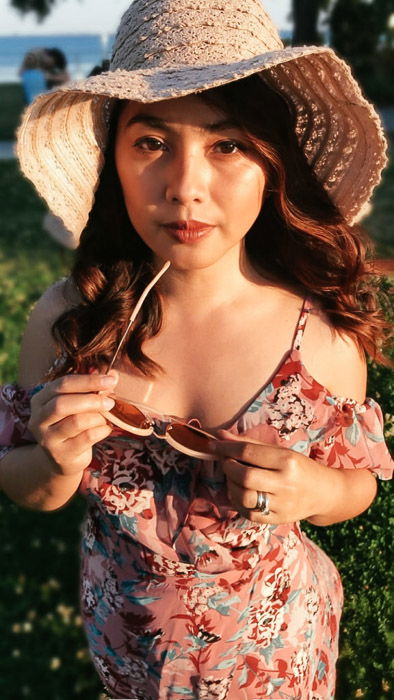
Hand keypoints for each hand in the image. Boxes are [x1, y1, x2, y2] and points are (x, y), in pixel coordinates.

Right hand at [28, 372, 118, 477]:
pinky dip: (101, 430)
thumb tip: (114, 375)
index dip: (88, 380)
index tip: (110, 380)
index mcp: (40, 400)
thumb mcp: (77, 404)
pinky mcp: (62, 455)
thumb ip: (92, 389)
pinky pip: (87, 438)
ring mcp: (48, 439)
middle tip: (110, 402)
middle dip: (92, 400)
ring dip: (97, 417)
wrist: (62, 459)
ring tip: (106, 418)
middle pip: (62, 404)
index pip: (62, 384)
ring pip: (76, 422)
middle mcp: (38, 419)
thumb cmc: (71, 424)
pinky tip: (105, 429)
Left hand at [209, 430, 329, 523]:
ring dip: (230, 485)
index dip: (226, 448)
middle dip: (228, 467)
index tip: (214, 445)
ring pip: (243, 497)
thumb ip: (248, 444)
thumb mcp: (278, 451)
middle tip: (227, 461)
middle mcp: (285, 483)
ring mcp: (281, 504)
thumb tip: (220, 435)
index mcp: (287, 461)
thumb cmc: (298, 467)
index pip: (248, 452)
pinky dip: (237, 501)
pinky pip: (247, 512)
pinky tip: (240, 492)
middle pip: (244, 476)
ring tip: (233, 478)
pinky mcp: (277, 519)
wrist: (323, 493)